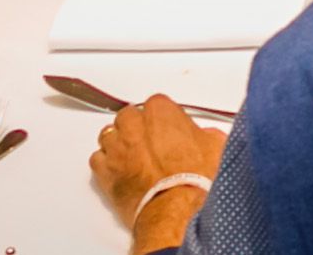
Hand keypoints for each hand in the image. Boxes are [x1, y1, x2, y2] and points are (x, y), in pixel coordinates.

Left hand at [92, 95, 226, 246]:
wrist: (174, 210)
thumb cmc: (192, 179)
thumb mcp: (215, 147)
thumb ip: (204, 133)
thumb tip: (205, 137)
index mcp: (161, 111)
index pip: (157, 103)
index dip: (163, 119)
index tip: (169, 130)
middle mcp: (135, 125)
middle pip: (128, 116)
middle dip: (137, 127)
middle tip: (150, 143)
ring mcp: (117, 148)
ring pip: (109, 135)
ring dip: (118, 142)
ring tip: (132, 156)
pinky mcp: (104, 172)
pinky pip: (97, 159)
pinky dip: (106, 163)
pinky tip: (119, 170)